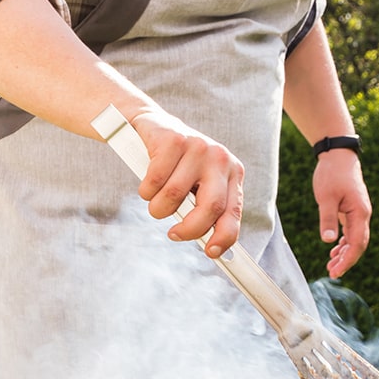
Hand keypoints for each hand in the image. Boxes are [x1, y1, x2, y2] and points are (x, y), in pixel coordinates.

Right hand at [129, 108, 244, 257]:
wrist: (153, 126)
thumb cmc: (176, 165)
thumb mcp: (197, 185)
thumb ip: (204, 209)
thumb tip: (209, 245)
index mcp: (232, 172)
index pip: (233, 211)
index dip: (224, 236)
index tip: (210, 252)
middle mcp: (220, 158)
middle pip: (210, 207)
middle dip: (189, 229)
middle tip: (174, 234)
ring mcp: (198, 147)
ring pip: (174, 196)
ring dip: (158, 208)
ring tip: (156, 201)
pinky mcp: (174, 141)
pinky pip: (154, 181)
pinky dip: (146, 191)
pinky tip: (147, 184)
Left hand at [312, 151, 371, 277]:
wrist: (338, 155)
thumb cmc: (332, 174)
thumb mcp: (326, 198)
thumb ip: (328, 219)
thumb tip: (329, 241)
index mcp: (360, 212)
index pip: (357, 243)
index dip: (347, 260)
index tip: (335, 272)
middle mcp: (363, 214)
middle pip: (359, 244)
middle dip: (346, 260)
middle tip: (331, 272)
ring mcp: (359, 212)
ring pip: (355, 238)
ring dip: (344, 253)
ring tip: (330, 265)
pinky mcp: (352, 209)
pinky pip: (351, 231)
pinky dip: (344, 242)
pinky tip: (334, 250)